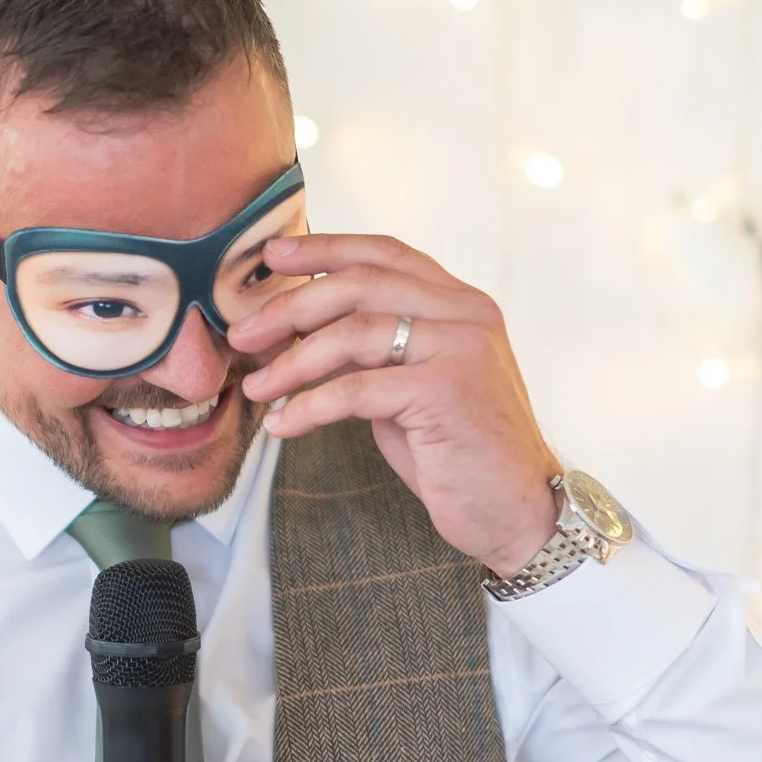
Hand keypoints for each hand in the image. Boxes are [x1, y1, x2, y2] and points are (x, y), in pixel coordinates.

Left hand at [230, 234, 559, 576]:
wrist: (517, 512)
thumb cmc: (458, 452)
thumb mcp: (408, 386)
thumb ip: (370, 350)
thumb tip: (295, 328)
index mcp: (461, 302)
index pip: (386, 254)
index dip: (326, 249)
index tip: (272, 258)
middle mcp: (466, 313)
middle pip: (360, 285)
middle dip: (291, 306)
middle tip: (243, 333)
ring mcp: (460, 348)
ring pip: (353, 333)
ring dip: (292, 362)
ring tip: (256, 388)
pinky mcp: (446, 391)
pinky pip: (356, 389)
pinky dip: (310, 406)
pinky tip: (283, 425)